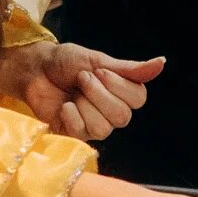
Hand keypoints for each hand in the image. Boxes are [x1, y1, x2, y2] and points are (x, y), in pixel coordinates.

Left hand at [0, 42, 165, 140]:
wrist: (35, 70)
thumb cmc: (65, 62)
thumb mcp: (97, 60)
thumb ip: (129, 69)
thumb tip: (162, 62)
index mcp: (122, 92)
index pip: (139, 99)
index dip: (118, 86)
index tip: (98, 71)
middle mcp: (112, 112)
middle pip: (123, 117)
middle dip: (98, 94)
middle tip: (81, 79)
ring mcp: (94, 125)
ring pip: (104, 128)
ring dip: (84, 105)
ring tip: (72, 93)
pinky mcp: (75, 135)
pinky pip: (83, 133)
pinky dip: (71, 116)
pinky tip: (64, 107)